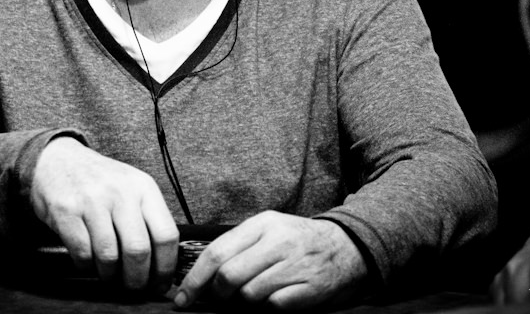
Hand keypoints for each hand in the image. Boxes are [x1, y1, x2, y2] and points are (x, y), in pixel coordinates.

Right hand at [30, 137, 179, 290]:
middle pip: (138, 250)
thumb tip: (164, 262)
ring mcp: (92, 200)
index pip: (166, 235)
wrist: (58, 159)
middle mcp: (121, 192)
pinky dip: (86, 266)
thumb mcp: (131, 187)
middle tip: (133, 287)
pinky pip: (82, 253)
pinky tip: (88, 262)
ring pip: (109, 256)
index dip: (165, 267)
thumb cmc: (100, 180)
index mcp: (144, 187)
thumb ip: (148, 217)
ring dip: (110, 275)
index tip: (160, 283)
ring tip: (109, 275)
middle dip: (137, 279)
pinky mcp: (66, 210)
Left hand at [175, 211, 366, 309]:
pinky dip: (268, 308)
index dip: (194, 279)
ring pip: (249, 294)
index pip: (217, 252)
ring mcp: (295, 264)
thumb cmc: (298, 240)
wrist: (346, 247)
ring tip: (251, 297)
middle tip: (220, 300)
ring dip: (244, 303)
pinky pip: (274, 306)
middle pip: (230, 275)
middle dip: (218, 295)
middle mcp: (278, 241)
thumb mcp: (269, 230)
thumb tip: (202, 275)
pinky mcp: (310, 287)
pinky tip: (274, 299)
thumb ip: (238, 246)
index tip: (182, 297)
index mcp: (262, 224)